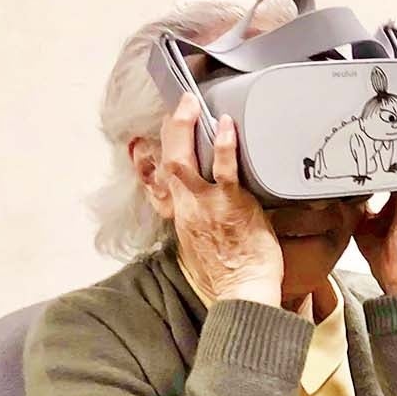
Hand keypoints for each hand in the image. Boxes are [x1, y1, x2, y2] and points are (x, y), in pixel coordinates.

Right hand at [161, 94, 282, 304]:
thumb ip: (201, 223)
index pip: (159, 179)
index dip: (154, 155)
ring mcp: (204, 204)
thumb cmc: (228, 273)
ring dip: (185, 127)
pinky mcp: (229, 204)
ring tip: (191, 103)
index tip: (156, 135)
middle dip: (170, 129)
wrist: (242, 291)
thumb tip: (210, 211)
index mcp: (179, 216)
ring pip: (183, 159)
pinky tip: (225, 125)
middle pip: (166, 161)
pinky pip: (224, 168)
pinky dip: (223, 144)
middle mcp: (185, 207)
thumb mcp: (202, 246)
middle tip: (179, 105)